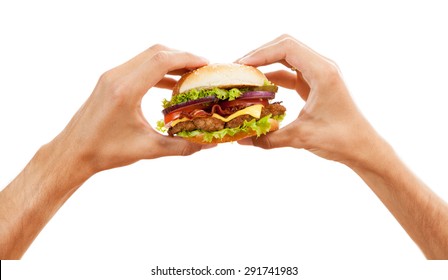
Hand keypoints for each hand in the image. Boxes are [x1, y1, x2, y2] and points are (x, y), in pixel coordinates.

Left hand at [51, 44, 209, 175]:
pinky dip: (157, 71)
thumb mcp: (147, 149)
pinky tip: (170, 86)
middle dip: (182, 57)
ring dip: (169, 63)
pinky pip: (138, 67)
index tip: (205, 65)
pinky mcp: (109, 81)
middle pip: (156, 52)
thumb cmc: (105, 151)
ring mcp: (111, 76)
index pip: (161, 61)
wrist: (74, 152)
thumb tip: (207, 145)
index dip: (187, 59)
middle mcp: (116, 77)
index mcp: (126, 90)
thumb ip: (181, 146)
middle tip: (201, 69)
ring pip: (146, 57)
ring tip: (189, 76)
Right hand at [237, 34, 382, 165]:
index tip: (242, 65)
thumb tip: (243, 140)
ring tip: (246, 76)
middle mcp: (322, 67)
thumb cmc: (341, 139)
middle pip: (285, 47)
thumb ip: (269, 138)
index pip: (286, 48)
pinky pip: (290, 73)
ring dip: (266, 64)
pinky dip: (274, 78)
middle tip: (240, 68)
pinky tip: (260, 89)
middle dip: (260, 55)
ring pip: (287, 58)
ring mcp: (319, 74)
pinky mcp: (315, 84)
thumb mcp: (301, 137)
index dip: (261, 53)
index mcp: (322, 72)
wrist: (362, 147)